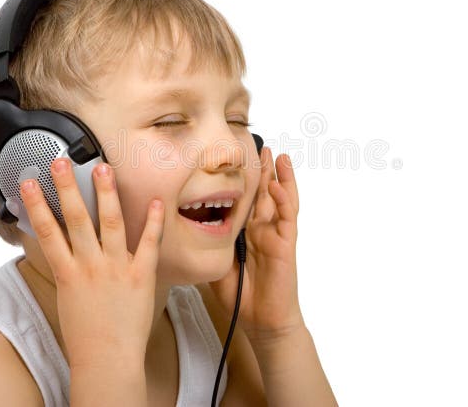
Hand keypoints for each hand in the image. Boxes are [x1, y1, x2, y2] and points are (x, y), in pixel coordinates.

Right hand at [18, 158, 164, 368]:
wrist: (107, 361)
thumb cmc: (85, 335)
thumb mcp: (68, 297)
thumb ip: (69, 268)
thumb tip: (63, 247)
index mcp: (69, 273)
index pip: (48, 231)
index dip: (36, 204)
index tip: (27, 181)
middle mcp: (91, 266)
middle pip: (76, 219)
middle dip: (67, 187)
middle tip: (61, 161)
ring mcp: (116, 269)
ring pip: (110, 223)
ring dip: (106, 194)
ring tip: (103, 168)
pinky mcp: (141, 276)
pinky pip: (148, 244)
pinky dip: (153, 221)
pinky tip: (155, 201)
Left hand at [209, 147, 304, 344]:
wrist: (261, 321)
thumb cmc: (242, 296)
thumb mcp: (216, 264)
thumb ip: (207, 245)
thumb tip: (180, 232)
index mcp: (248, 233)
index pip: (246, 201)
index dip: (243, 181)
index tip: (235, 162)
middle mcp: (263, 230)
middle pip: (265, 194)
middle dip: (264, 171)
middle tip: (261, 147)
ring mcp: (276, 235)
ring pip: (281, 199)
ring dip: (281, 177)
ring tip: (278, 156)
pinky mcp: (285, 244)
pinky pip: (287, 217)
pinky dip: (284, 199)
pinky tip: (278, 185)